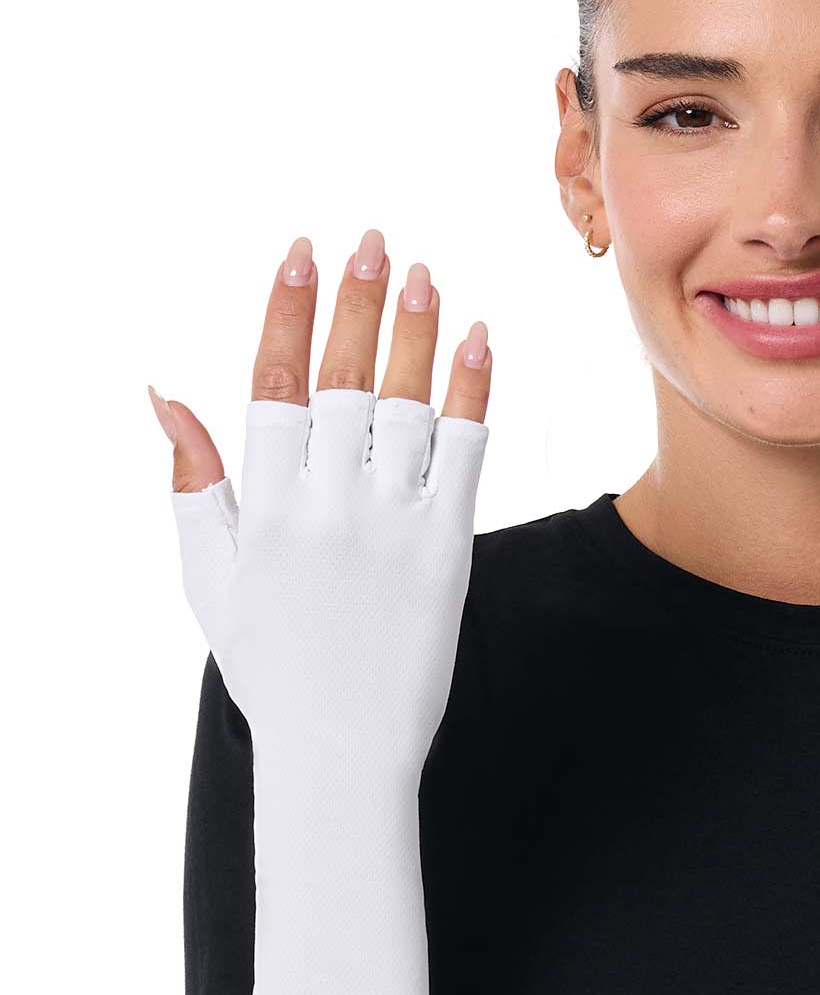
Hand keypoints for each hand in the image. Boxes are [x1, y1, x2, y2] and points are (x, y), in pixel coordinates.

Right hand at [150, 228, 492, 780]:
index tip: (300, 253)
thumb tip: (163, 396)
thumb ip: (194, 485)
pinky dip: (472, 392)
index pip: (276, 385)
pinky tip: (480, 339)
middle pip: (346, 381)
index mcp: (266, 510)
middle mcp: (329, 509)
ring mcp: (393, 528)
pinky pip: (464, 454)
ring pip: (407, 406)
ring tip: (423, 275)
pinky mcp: (448, 550)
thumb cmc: (272, 668)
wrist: (341, 754)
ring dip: (417, 333)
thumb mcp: (212, 579)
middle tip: (372, 240)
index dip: (288, 313)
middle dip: (357, 302)